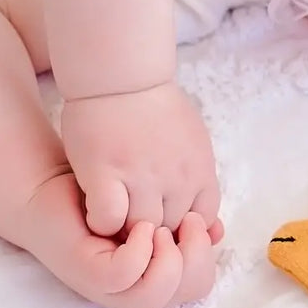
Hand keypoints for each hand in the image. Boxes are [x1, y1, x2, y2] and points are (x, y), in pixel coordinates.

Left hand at [20, 170, 216, 307]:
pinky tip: (137, 225)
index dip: (208, 256)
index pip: (199, 282)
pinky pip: (124, 275)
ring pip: (156, 295)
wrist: (45, 188)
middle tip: (189, 224)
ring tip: (161, 226)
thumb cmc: (102, 192)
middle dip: (197, 258)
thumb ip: (182, 218)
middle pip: (186, 293)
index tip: (203, 222)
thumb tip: (217, 228)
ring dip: (168, 258)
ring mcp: (108, 284)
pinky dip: (138, 253)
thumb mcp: (150, 203)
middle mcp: (133, 286)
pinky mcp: (87, 270)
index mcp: (153, 272)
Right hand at [59, 81, 220, 237]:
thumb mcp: (193, 141)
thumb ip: (198, 178)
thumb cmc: (154, 106)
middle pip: (169, 231)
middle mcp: (178, 178)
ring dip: (123, 228)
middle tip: (131, 217)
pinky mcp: (106, 172)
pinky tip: (94, 204)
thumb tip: (213, 226)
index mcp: (200, 170)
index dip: (180, 226)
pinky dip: (99, 220)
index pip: (202, 222)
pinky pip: (107, 219)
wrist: (123, 74)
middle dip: (151, 232)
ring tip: (112, 211)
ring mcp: (143, 177)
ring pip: (138, 230)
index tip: (161, 216)